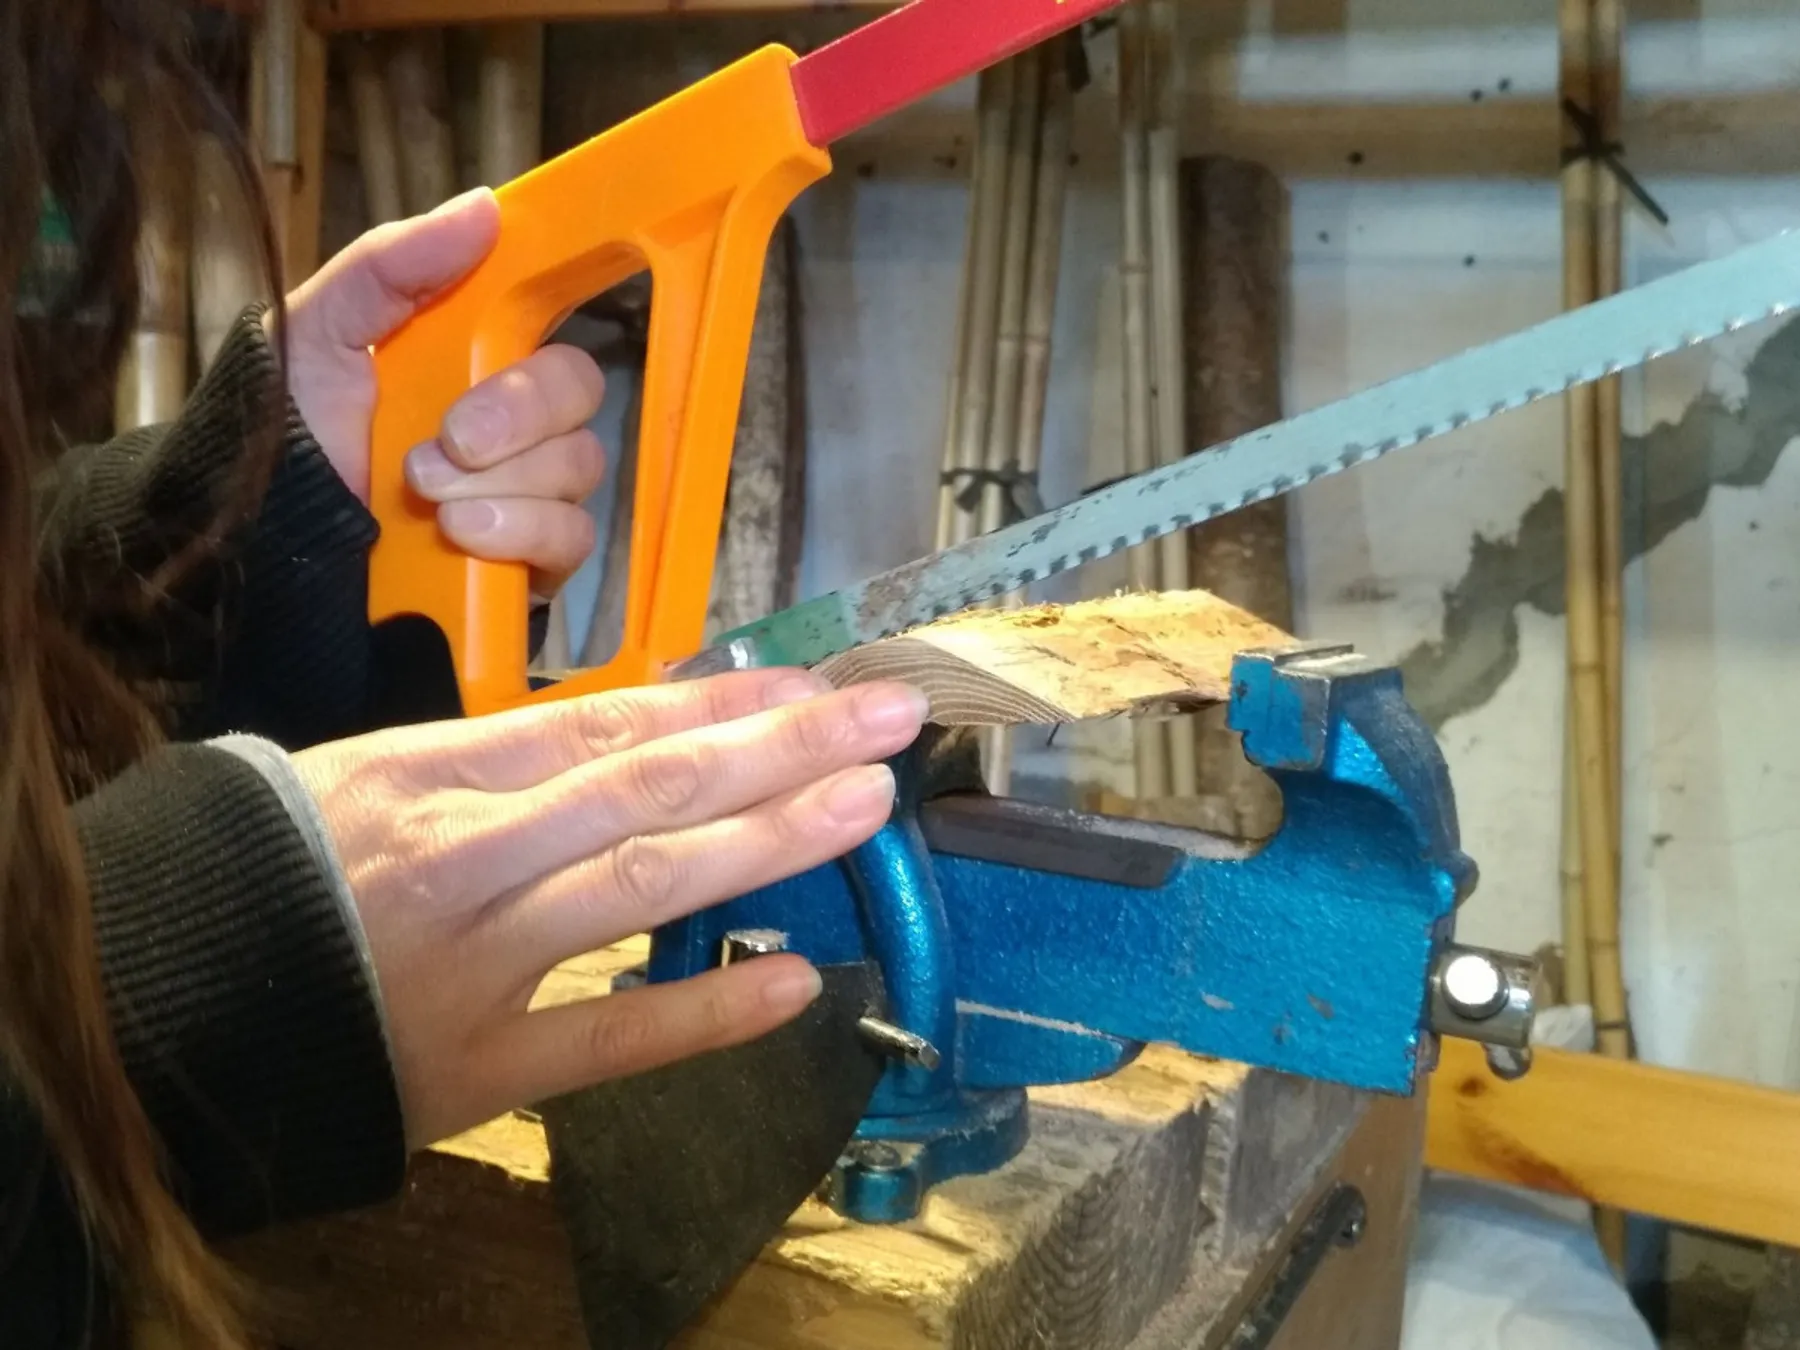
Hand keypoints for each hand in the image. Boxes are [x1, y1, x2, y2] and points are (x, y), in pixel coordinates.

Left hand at [279, 189, 604, 597]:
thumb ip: (394, 264)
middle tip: (447, 438)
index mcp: (468, 360)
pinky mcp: (534, 567)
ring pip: (577, 466)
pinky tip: (461, 536)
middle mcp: (511, 426)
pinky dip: (519, 532)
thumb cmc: (284, 438)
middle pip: (579, 391)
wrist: (258, 553)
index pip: (547, 319)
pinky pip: (571, 537)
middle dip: (518, 413)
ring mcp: (528, 497)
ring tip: (426, 499)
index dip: (563, 302)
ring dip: (503, 481)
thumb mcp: (317, 330)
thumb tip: (487, 206)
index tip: (538, 308)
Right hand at [291, 667, 928, 1148]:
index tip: (811, 682)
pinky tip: (797, 984)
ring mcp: (474, 964)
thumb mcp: (362, 780)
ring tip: (868, 804)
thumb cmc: (264, 873)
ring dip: (766, 841)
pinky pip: (604, 1040)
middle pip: (647, 786)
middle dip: (779, 746)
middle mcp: (465, 857)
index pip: (604, 724)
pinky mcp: (473, 1068)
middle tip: (890, 714)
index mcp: (431, 774)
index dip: (719, 701)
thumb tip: (629, 734)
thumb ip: (491, 764)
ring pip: (642, 886)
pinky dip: (701, 1014)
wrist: (151, 1003)